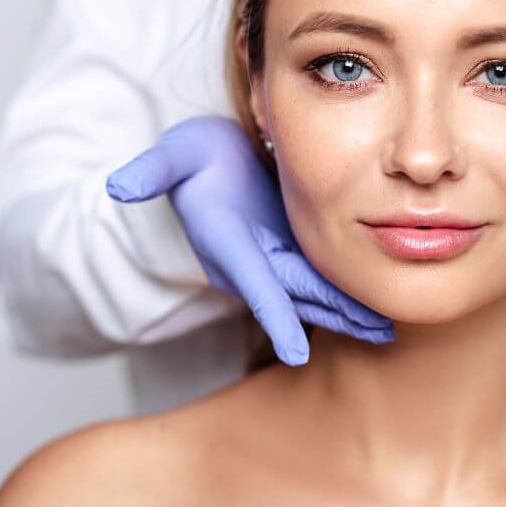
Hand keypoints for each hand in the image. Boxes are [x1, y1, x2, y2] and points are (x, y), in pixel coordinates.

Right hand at [105, 115, 393, 365]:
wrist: (205, 163)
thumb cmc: (193, 156)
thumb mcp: (174, 154)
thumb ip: (152, 170)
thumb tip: (119, 186)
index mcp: (227, 242)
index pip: (253, 283)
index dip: (275, 317)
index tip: (295, 352)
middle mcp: (250, 260)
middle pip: (298, 295)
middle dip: (335, 315)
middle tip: (377, 336)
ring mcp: (272, 258)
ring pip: (314, 292)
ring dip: (348, 311)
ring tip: (386, 332)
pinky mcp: (289, 251)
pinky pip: (321, 278)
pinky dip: (348, 293)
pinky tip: (377, 305)